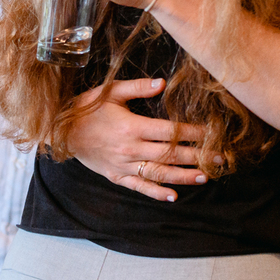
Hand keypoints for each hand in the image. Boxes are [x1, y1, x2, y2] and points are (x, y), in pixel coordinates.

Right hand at [69, 77, 216, 202]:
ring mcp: (123, 165)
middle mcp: (130, 149)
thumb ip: (137, 88)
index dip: (192, 134)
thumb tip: (162, 83)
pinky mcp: (116, 176)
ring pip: (159, 174)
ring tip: (205, 177)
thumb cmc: (86, 108)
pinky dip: (156, 193)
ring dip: (183, 177)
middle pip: (170, 155)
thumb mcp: (110, 91)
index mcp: (132, 127)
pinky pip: (139, 187)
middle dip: (197, 157)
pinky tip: (173, 196)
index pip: (170, 132)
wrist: (59, 131)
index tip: (211, 134)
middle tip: (219, 159)